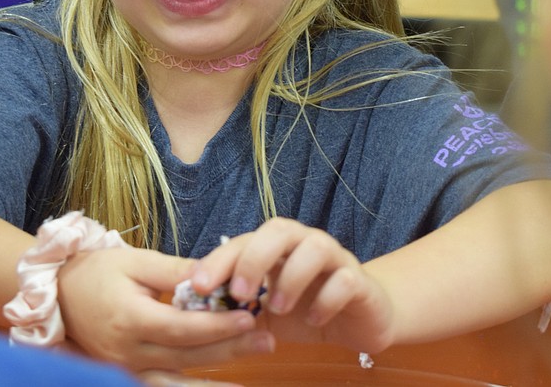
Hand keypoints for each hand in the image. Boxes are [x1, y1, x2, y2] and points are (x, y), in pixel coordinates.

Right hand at [57, 246, 274, 372]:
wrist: (54, 296)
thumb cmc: (96, 272)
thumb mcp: (135, 261)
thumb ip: (175, 272)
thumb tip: (215, 274)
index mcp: (130, 320)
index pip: (183, 328)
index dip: (218, 325)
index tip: (249, 317)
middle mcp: (128, 352)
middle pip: (188, 357)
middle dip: (231, 350)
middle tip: (268, 341)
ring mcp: (125, 369)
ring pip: (176, 382)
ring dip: (214, 382)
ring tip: (248, 383)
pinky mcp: (125, 375)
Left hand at [191, 218, 394, 353]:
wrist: (359, 319)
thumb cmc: (304, 309)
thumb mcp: (263, 312)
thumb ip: (234, 306)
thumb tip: (191, 310)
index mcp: (277, 248)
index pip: (245, 240)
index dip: (221, 259)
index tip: (200, 286)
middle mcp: (305, 244)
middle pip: (280, 229)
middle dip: (254, 259)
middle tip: (239, 294)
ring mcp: (335, 259)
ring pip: (316, 247)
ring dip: (292, 278)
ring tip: (279, 308)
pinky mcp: (359, 281)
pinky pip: (346, 280)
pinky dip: (327, 300)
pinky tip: (314, 320)